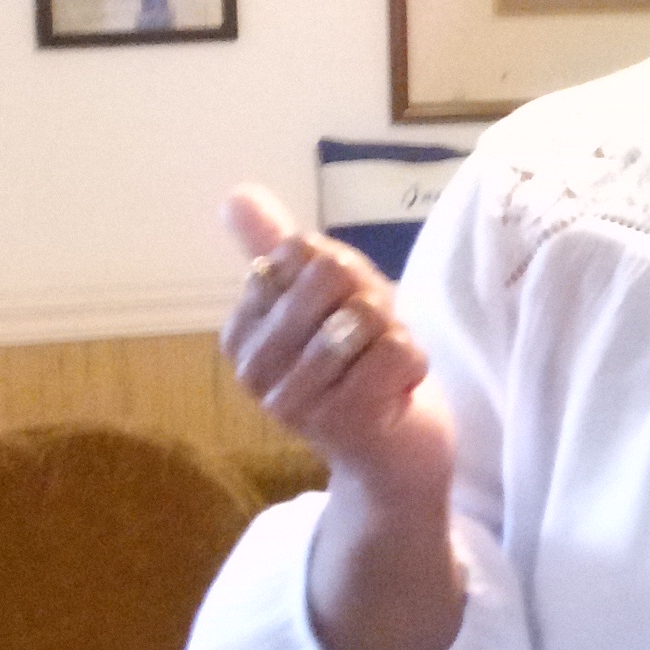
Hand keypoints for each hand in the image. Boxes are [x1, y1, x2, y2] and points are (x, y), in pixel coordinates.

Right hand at [220, 186, 454, 519]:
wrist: (395, 455)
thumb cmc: (356, 370)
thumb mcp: (320, 298)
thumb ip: (277, 246)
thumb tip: (235, 194)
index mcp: (241, 334)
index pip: (297, 252)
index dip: (340, 271)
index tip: (340, 312)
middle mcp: (256, 370)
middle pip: (330, 274)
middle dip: (369, 297)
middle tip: (370, 339)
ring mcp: (296, 401)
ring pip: (364, 313)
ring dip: (393, 332)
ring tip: (382, 365)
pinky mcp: (346, 421)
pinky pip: (395, 350)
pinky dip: (414, 361)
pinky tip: (398, 388)